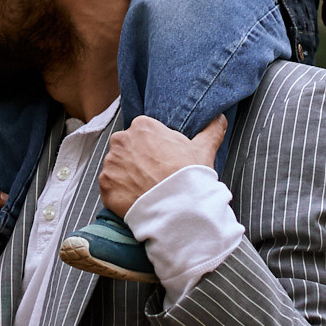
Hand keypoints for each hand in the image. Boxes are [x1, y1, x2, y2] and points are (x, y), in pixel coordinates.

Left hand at [98, 115, 225, 217]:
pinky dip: (120, 192)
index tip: (162, 161)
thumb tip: (220, 117)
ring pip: (117, 167)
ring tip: (146, 189)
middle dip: (136, 160)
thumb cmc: (189, 176)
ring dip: (127, 176)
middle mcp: (121, 140)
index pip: (143, 134)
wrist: (177, 209)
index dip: (153, 148)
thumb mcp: (203, 149)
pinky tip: (136, 198)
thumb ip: (210, 130)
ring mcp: (110, 163)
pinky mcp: (104, 185)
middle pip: (126, 149)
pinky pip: (110, 186)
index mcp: (142, 126)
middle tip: (153, 176)